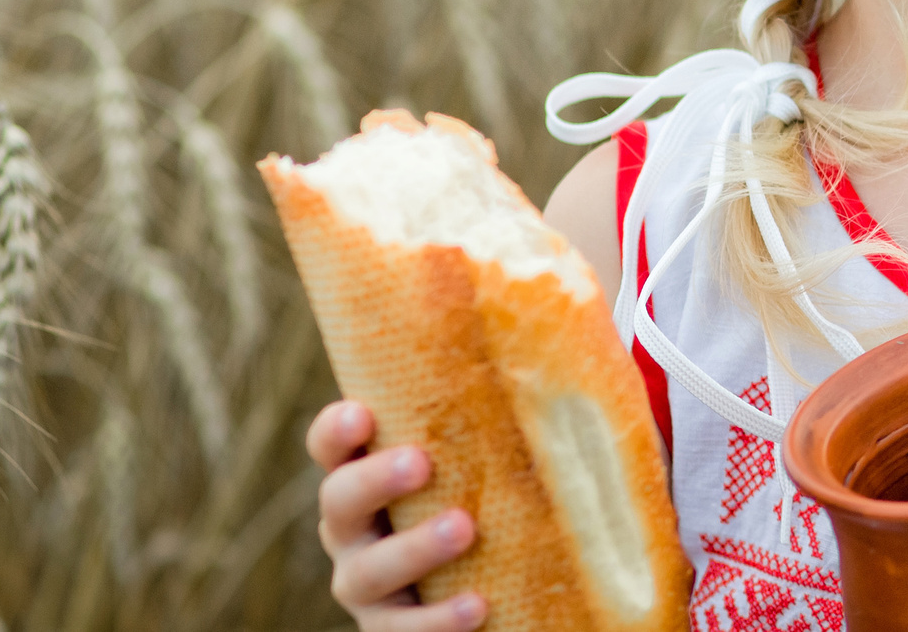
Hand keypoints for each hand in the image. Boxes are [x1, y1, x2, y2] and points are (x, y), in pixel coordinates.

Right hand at [308, 401, 487, 629]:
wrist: (499, 579)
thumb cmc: (493, 486)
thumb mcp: (489, 446)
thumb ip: (507, 398)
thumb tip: (577, 309)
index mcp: (364, 472)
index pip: (330, 445)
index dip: (336, 429)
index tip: (363, 411)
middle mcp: (353, 529)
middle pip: (337, 502)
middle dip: (375, 480)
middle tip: (422, 462)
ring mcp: (366, 585)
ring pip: (366, 573)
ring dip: (412, 550)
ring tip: (464, 528)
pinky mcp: (391, 631)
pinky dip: (436, 622)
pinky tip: (479, 605)